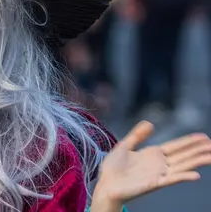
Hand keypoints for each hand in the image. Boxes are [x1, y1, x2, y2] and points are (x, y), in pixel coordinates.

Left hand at [93, 121, 210, 204]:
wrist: (106, 183)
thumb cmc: (114, 168)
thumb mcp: (125, 146)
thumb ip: (137, 135)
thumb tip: (150, 123)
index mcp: (153, 154)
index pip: (176, 146)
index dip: (189, 141)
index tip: (204, 136)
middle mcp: (159, 164)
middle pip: (183, 156)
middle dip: (198, 150)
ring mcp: (158, 174)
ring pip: (182, 166)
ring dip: (197, 162)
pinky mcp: (154, 183)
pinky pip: (171, 180)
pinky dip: (183, 177)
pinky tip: (196, 175)